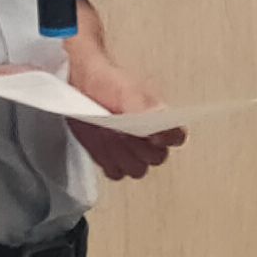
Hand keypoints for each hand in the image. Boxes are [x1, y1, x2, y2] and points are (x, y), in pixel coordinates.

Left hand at [66, 56, 185, 182]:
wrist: (79, 88)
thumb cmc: (106, 83)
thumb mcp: (126, 90)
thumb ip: (144, 107)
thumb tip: (161, 123)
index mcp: (160, 118)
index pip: (177, 136)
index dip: (168, 138)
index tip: (153, 134)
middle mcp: (149, 139)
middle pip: (156, 158)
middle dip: (137, 145)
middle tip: (121, 130)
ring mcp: (132, 153)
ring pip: (137, 169)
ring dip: (120, 153)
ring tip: (106, 133)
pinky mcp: (113, 162)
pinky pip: (116, 172)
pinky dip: (106, 159)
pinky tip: (99, 142)